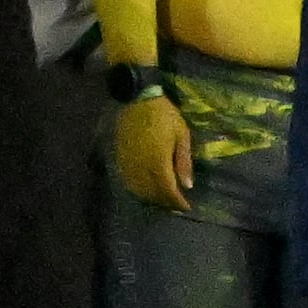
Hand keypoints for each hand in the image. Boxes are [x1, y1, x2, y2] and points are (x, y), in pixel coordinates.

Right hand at [112, 90, 193, 211]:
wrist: (137, 99)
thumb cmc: (165, 115)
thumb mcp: (181, 136)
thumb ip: (183, 162)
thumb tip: (188, 186)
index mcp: (158, 163)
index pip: (168, 191)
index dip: (177, 202)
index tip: (186, 207)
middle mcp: (141, 168)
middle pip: (153, 193)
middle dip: (165, 202)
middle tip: (175, 206)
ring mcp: (129, 164)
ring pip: (139, 190)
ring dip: (151, 198)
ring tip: (162, 200)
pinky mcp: (120, 158)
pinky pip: (128, 180)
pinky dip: (138, 189)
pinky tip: (145, 188)